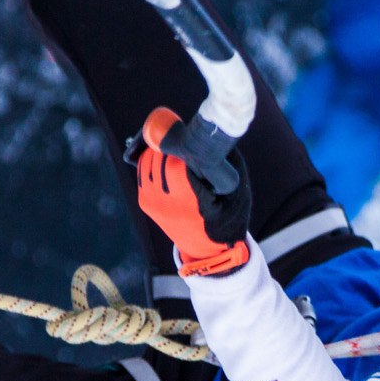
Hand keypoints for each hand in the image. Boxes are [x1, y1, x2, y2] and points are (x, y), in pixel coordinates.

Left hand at [136, 111, 253, 275]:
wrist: (211, 249)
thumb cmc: (229, 215)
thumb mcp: (237, 188)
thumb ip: (225, 159)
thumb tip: (209, 131)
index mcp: (192, 202)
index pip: (175, 164)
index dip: (180, 143)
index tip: (189, 134)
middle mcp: (167, 204)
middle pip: (158, 159)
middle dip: (169, 142)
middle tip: (182, 133)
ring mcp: (152, 204)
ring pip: (146, 162)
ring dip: (158, 149)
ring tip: (173, 142)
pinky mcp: (144, 203)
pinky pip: (142, 171)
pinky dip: (151, 159)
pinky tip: (164, 155)